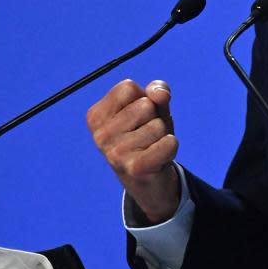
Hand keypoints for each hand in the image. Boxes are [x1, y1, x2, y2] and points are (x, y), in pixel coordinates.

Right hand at [86, 79, 180, 223]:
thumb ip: (157, 91)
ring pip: (158, 125)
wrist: (148, 181)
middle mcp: (100, 135)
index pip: (127, 87)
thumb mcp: (152, 108)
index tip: (138, 117)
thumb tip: (160, 94)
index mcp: (96, 116)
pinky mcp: (135, 168)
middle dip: (154, 117)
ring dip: (162, 135)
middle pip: (145, 105)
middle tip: (147, 136)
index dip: (142, 97)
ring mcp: (116, 153)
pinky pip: (168, 143)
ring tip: (152, 148)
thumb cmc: (147, 136)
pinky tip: (160, 158)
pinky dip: (171, 147)